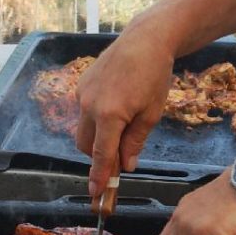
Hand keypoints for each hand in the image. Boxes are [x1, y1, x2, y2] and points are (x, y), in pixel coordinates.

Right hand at [75, 21, 173, 197]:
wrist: (145, 40)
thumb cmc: (154, 76)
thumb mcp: (151, 113)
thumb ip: (135, 142)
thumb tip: (125, 166)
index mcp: (108, 115)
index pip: (101, 155)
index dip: (98, 176)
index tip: (95, 194)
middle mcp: (89, 106)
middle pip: (86, 145)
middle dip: (99, 155)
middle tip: (120, 155)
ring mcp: (82, 93)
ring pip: (83, 128)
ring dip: (98, 136)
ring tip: (124, 123)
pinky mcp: (82, 84)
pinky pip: (84, 110)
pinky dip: (96, 117)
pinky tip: (117, 103)